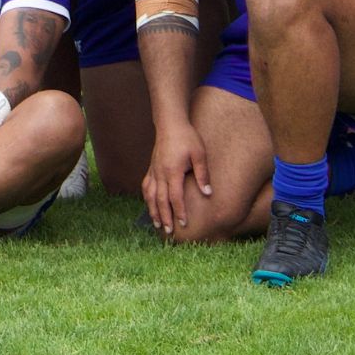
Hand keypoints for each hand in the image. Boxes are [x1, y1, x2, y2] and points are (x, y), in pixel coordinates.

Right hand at [142, 120, 211, 235]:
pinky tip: (150, 205)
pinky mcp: (151, 167)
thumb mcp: (199, 154)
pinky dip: (147, 198)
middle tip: (169, 231)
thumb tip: (208, 193)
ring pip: (150, 195)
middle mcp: (160, 173)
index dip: (179, 211)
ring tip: (157, 223)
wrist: (170, 123)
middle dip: (165, 217)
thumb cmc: (187, 138)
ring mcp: (154, 170)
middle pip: (161, 200)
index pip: (175, 197)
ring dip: (153, 211)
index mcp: (173, 171)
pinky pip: (146, 186)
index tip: (183, 224)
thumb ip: (202, 174)